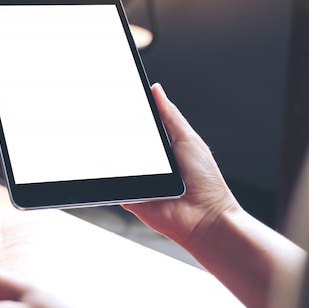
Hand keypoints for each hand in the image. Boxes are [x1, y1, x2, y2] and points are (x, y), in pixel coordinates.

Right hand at [123, 83, 240, 247]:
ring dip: (112, 155)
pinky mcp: (130, 198)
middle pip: (124, 143)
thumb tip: (156, 90)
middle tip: (103, 118)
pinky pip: (114, 185)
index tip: (115, 98)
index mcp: (163, 147)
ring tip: (107, 143)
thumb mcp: (188, 139)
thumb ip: (170, 115)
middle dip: (114, 132)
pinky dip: (111, 178)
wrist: (205, 218)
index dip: (128, 113)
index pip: (140, 126)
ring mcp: (138, 181)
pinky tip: (111, 168)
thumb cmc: (205, 181)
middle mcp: (149, 164)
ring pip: (116, 162)